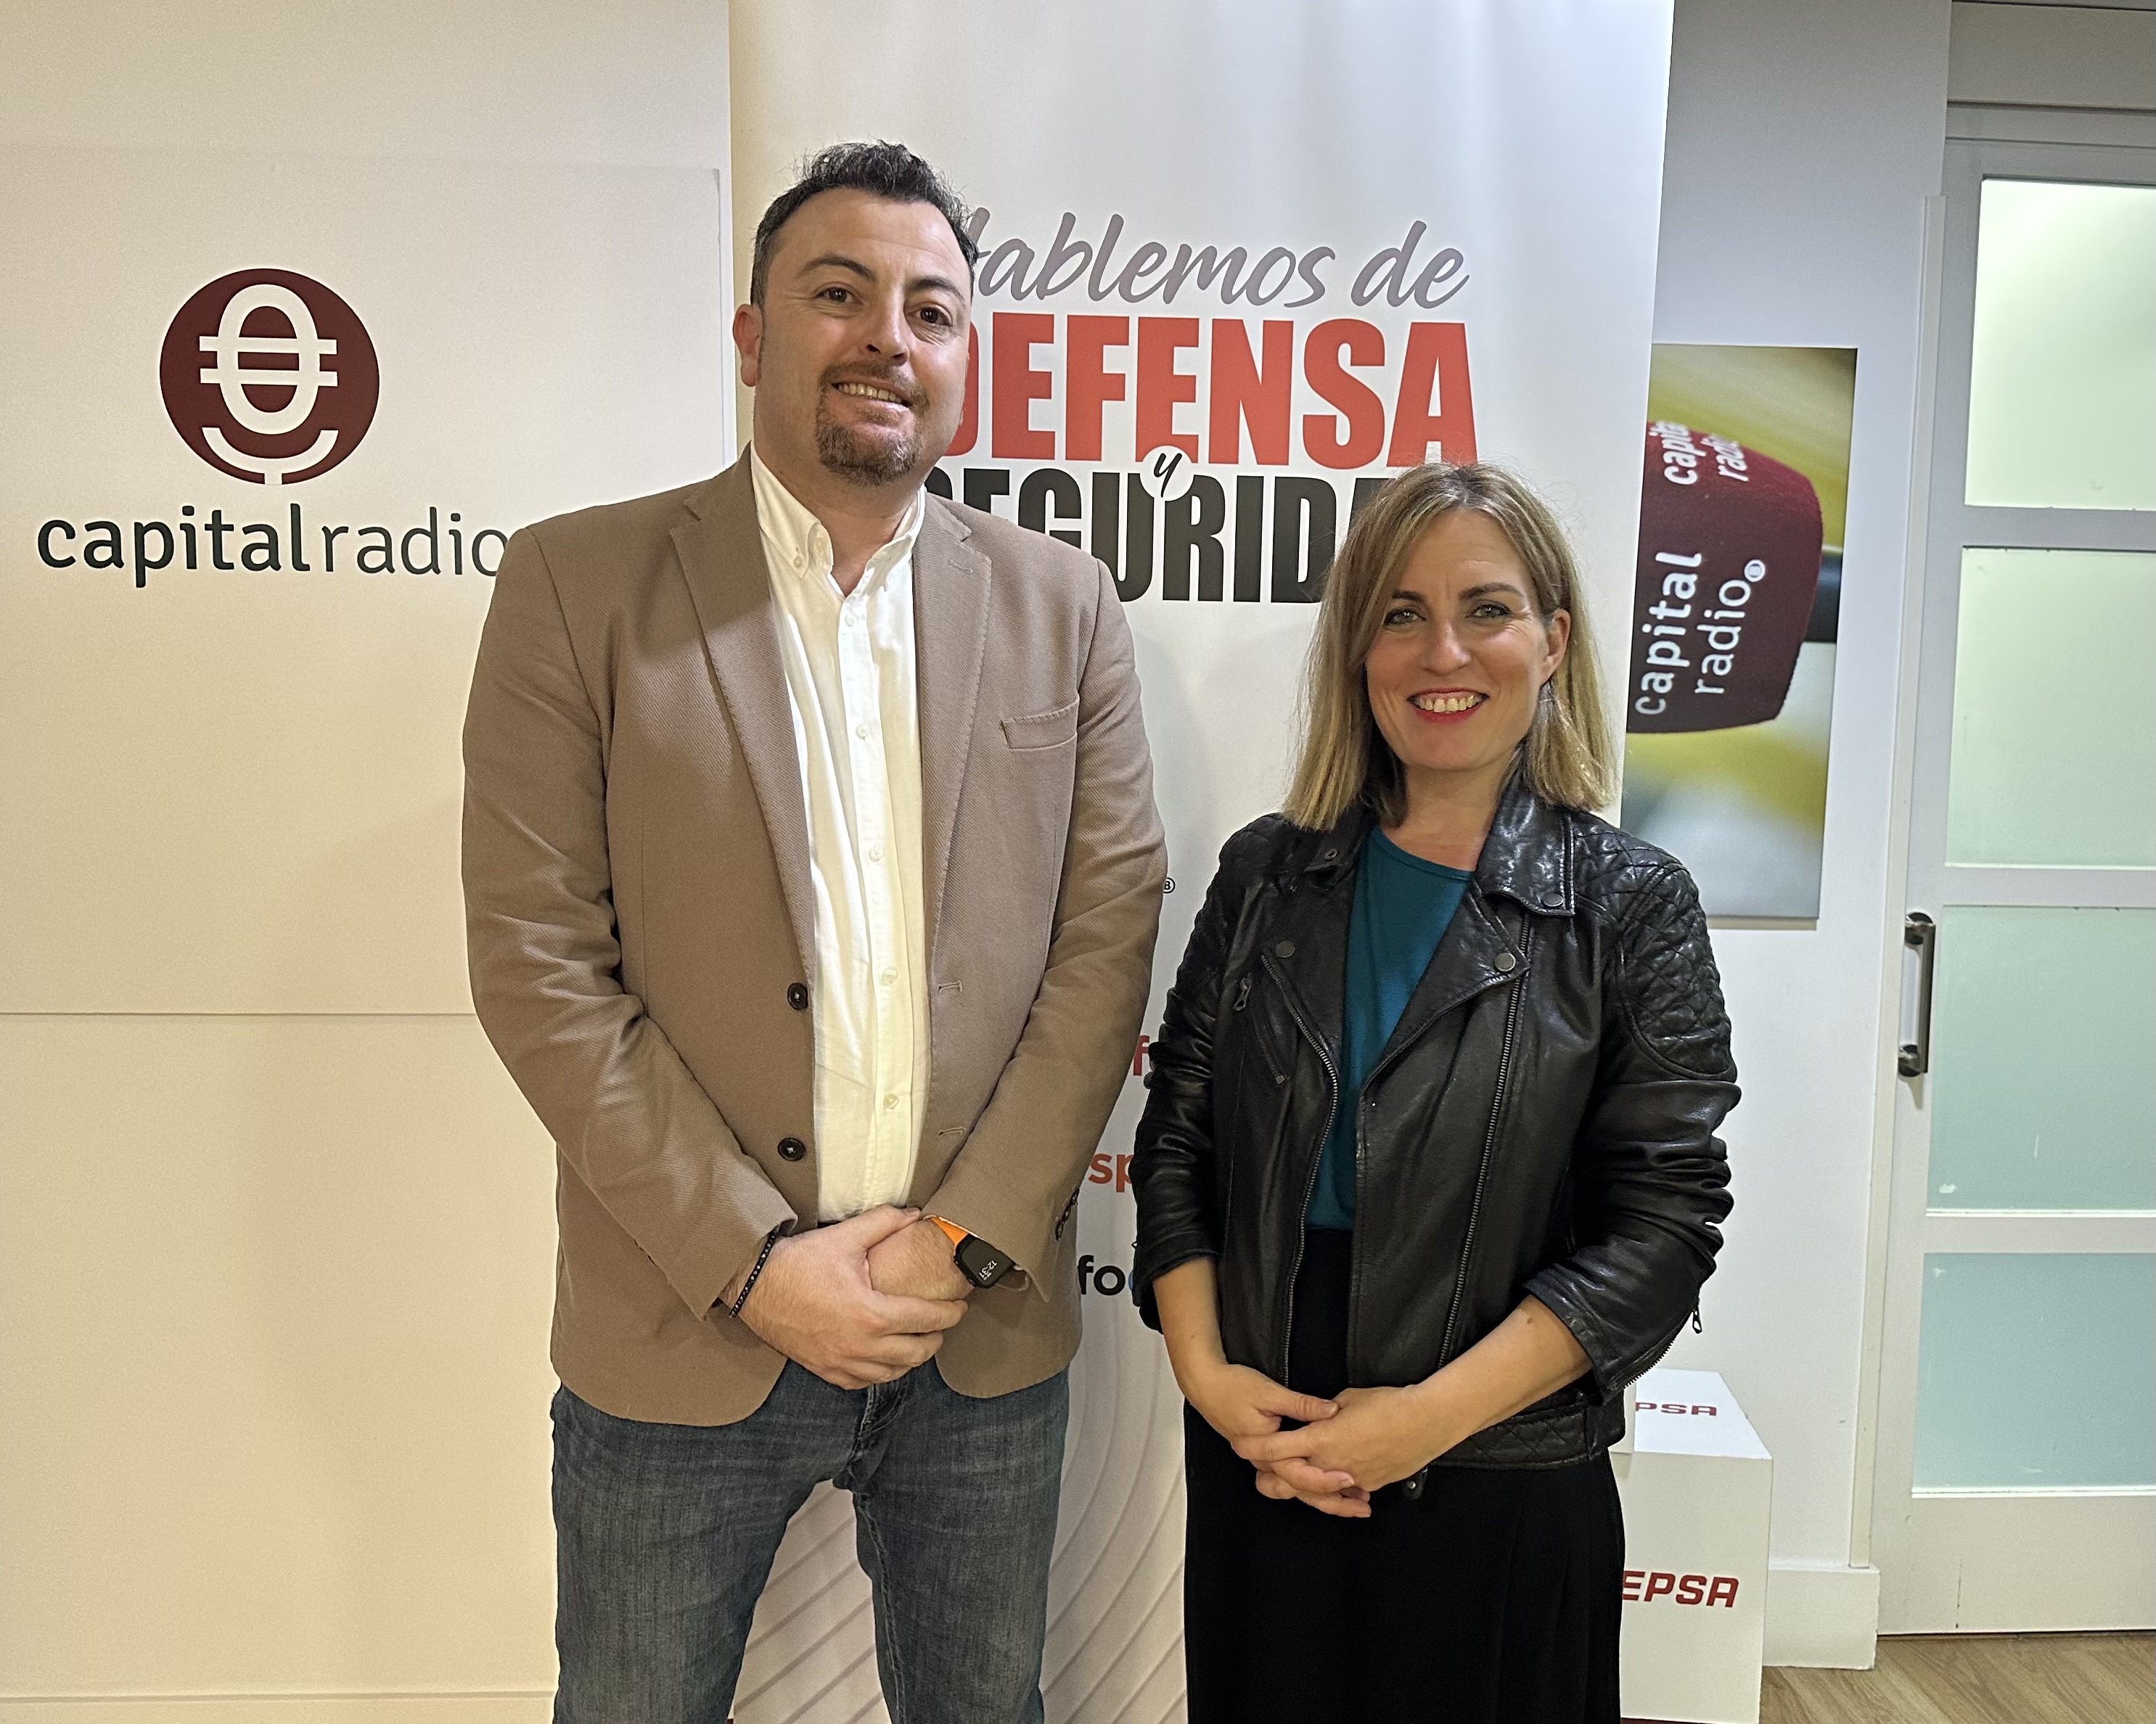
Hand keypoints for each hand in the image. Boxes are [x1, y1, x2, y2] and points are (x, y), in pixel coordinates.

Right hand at [734, 1207, 967, 1389]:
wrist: (753, 1286)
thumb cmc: (797, 1263)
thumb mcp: (845, 1237)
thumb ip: (884, 1223)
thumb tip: (915, 1214)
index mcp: (871, 1314)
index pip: (927, 1319)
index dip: (950, 1313)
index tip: (961, 1307)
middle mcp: (860, 1346)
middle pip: (916, 1353)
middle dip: (936, 1338)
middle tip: (942, 1323)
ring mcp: (840, 1362)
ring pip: (892, 1373)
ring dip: (910, 1358)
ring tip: (918, 1340)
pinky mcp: (823, 1369)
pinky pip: (862, 1381)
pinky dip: (880, 1373)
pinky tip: (885, 1359)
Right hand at [1180, 1356, 1365, 1510]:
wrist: (1205, 1385)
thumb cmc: (1232, 1388)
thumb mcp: (1270, 1393)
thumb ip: (1302, 1405)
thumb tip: (1331, 1411)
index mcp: (1266, 1450)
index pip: (1300, 1475)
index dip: (1327, 1479)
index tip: (1350, 1478)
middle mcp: (1266, 1462)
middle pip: (1302, 1492)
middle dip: (1333, 1502)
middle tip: (1360, 1506)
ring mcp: (1266, 1461)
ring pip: (1298, 1489)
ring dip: (1325, 1496)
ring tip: (1352, 1501)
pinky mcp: (1267, 1455)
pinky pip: (1293, 1476)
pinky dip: (1313, 1481)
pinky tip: (1332, 1480)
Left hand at [1236, 1383, 1458, 1494]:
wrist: (1424, 1421)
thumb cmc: (1387, 1404)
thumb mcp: (1348, 1399)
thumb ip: (1324, 1412)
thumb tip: (1318, 1415)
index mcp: (1320, 1438)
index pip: (1275, 1448)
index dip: (1254, 1448)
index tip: (1241, 1445)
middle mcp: (1330, 1464)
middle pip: (1290, 1481)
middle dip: (1272, 1480)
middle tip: (1260, 1477)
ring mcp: (1351, 1479)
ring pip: (1318, 1492)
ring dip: (1303, 1488)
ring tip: (1292, 1484)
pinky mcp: (1370, 1485)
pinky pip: (1346, 1492)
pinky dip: (1337, 1491)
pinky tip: (1336, 1488)